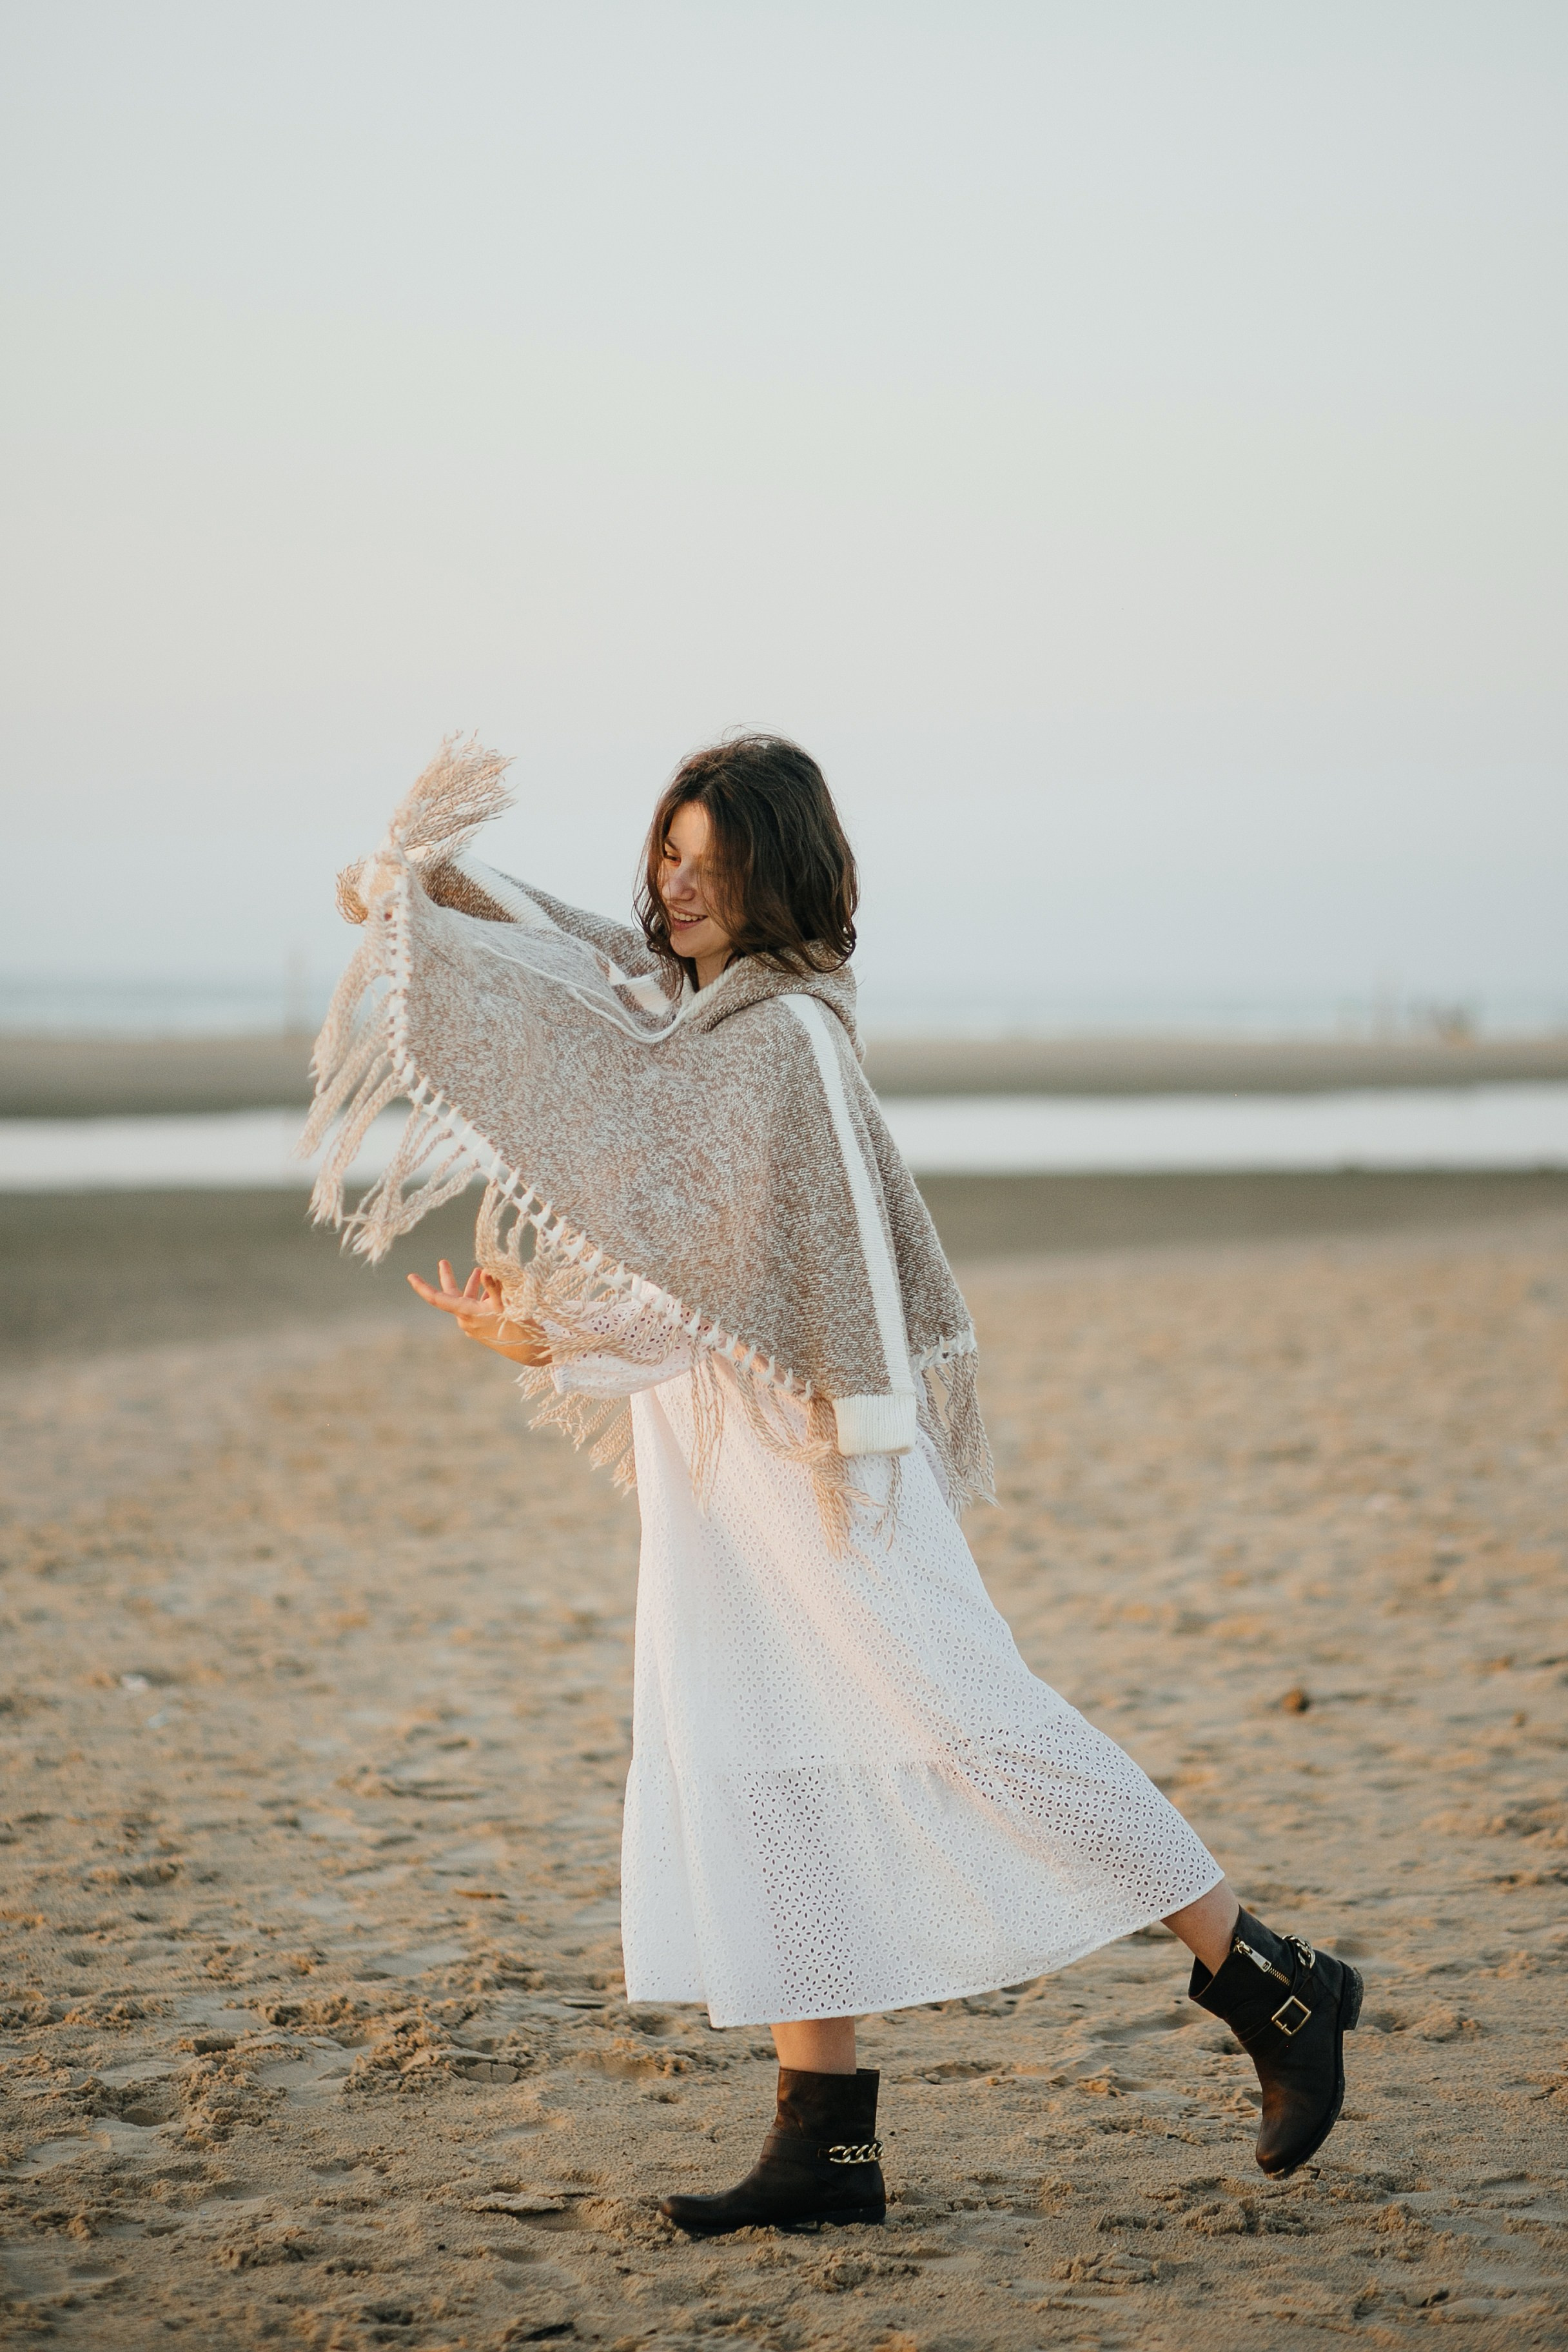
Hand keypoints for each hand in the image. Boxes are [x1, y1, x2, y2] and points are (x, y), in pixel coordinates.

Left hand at [406, 1260, 549, 1364]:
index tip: (410, 1276)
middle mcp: (465, 1319)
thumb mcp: (506, 1304)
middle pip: (451, 1295)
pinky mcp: (481, 1326)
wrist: (527, 1350)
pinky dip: (481, 1296)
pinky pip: (476, 1307)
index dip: (423, 1287)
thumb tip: (486, 1270)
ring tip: (478, 1271)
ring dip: (472, 1285)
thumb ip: (494, 1286)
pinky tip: (493, 1289)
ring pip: (466, 1300)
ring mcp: (473, 1324)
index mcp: (466, 1313)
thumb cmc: (516, 1327)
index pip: (438, 1299)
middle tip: (443, 1261)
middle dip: (449, 1278)